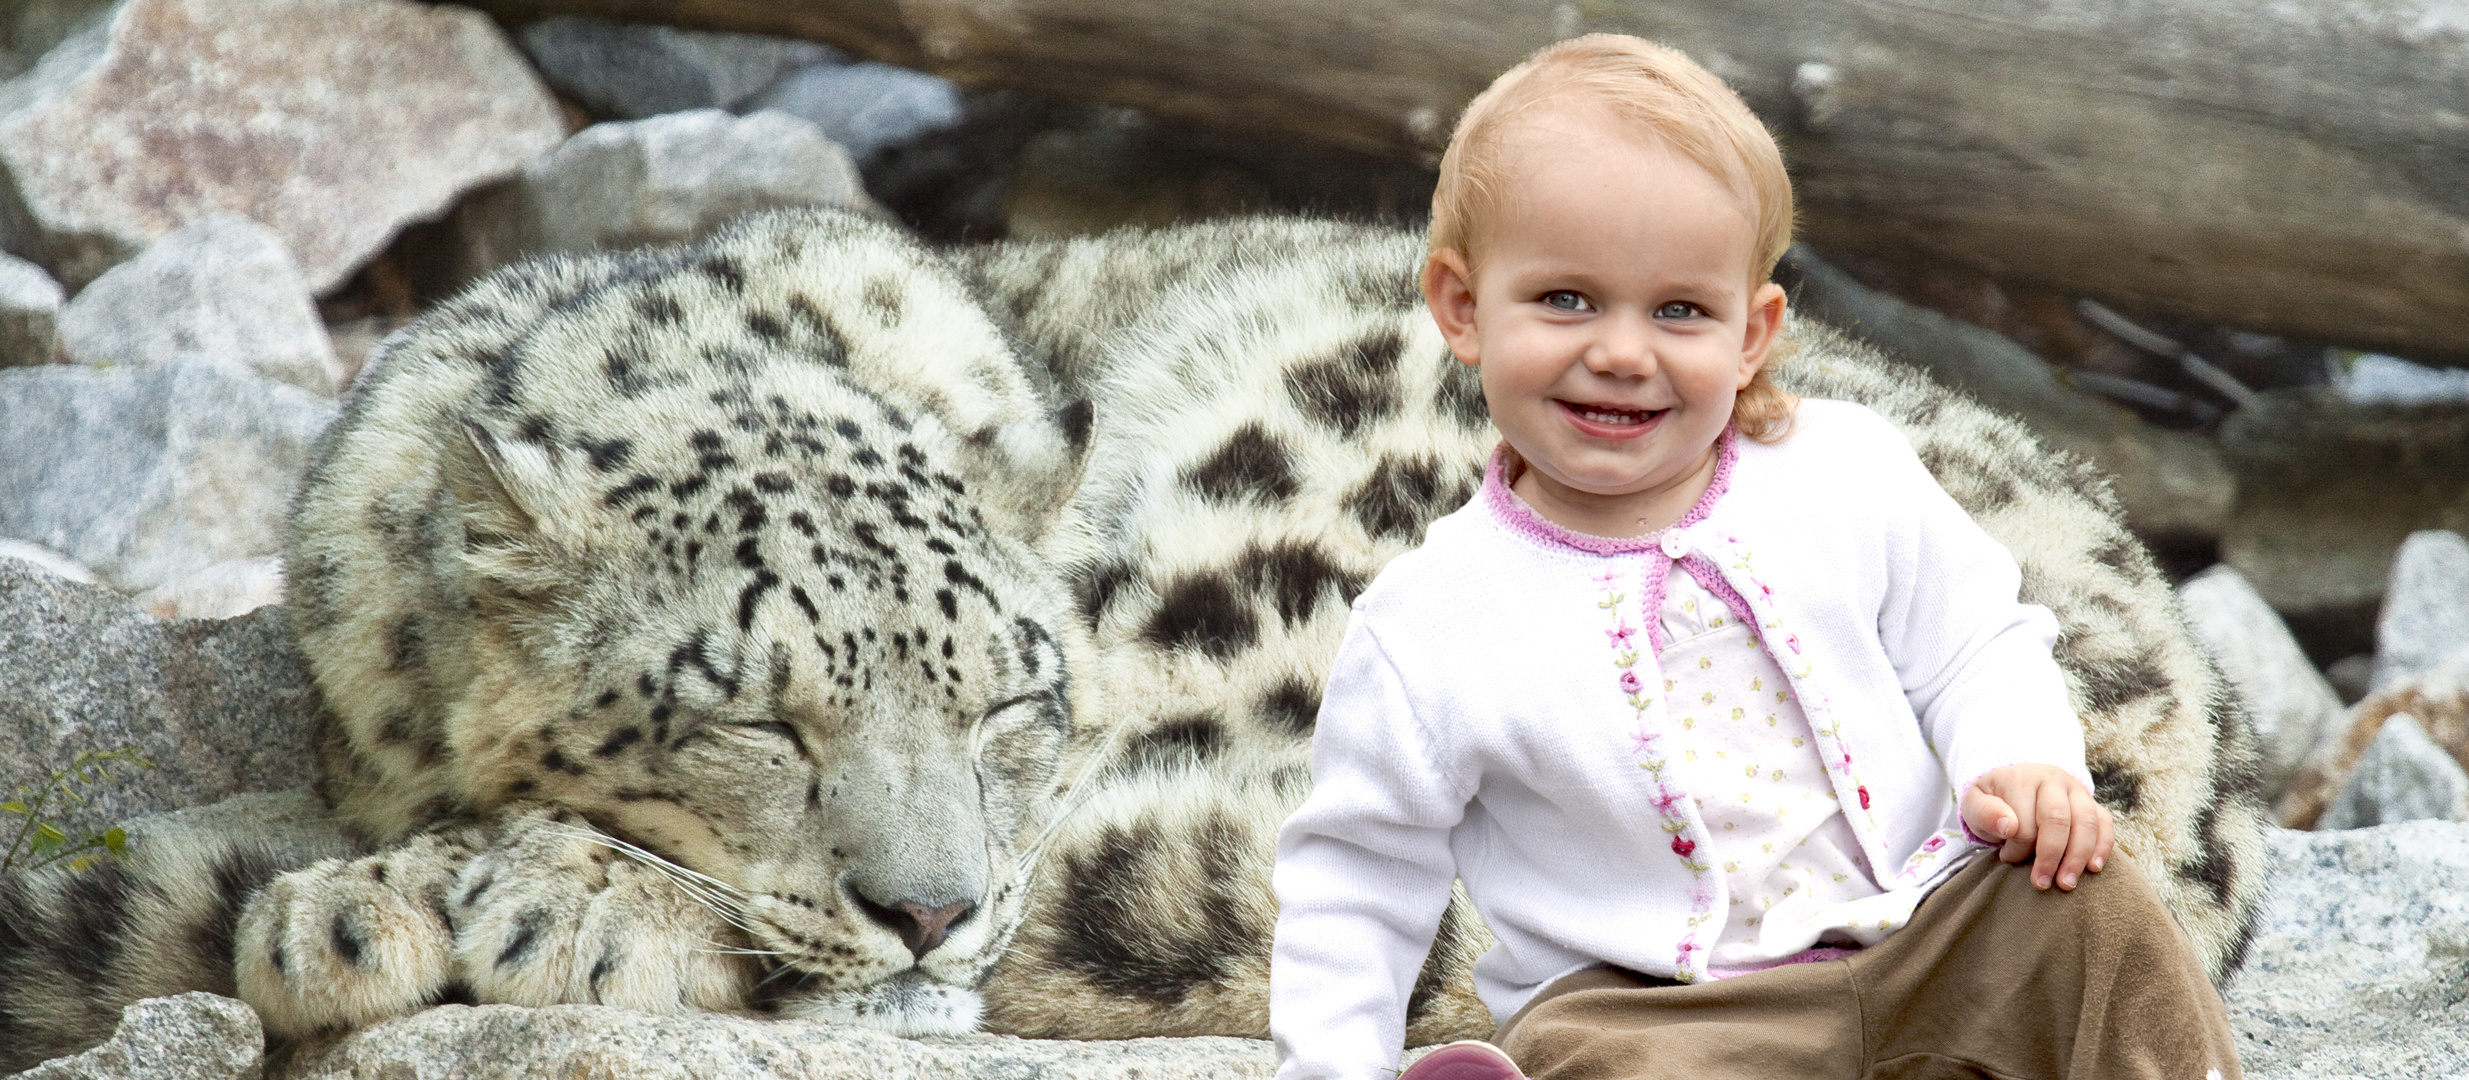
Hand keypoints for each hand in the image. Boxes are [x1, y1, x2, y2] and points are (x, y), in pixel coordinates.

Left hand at [1961, 764, 2112, 890]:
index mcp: (2021, 779)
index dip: (2017, 848)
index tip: (2007, 859)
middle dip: (2052, 856)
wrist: (2013, 785)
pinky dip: (2102, 846)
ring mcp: (2076, 790)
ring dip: (2078, 856)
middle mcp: (2052, 780)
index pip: (2025, 821)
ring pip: (2086, 821)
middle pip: (2058, 820)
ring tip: (2067, 884)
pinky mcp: (2092, 802)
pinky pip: (2104, 822)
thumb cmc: (1994, 802)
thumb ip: (1985, 814)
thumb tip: (2008, 826)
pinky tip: (2093, 868)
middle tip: (2043, 884)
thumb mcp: (1975, 804)